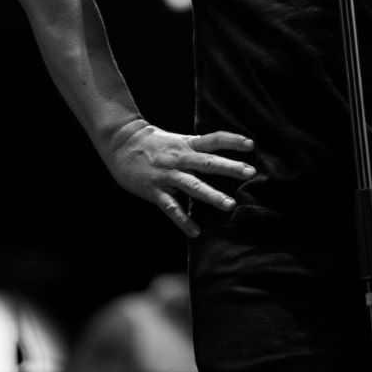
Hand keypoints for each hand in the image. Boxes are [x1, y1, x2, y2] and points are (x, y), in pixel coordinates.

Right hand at [104, 118, 255, 237]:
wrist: (120, 142)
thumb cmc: (152, 143)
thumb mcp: (177, 140)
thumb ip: (196, 150)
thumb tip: (220, 160)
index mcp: (186, 144)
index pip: (213, 139)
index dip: (232, 141)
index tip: (250, 145)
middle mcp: (179, 158)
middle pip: (208, 162)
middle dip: (229, 168)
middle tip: (251, 173)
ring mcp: (167, 175)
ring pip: (193, 185)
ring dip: (212, 195)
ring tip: (230, 205)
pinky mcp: (154, 190)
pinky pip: (171, 207)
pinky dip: (183, 220)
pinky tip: (195, 232)